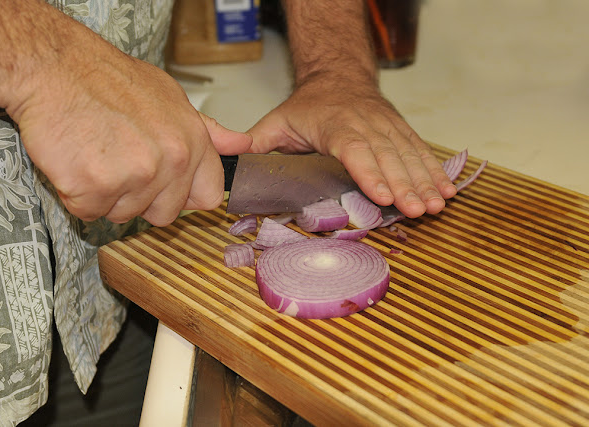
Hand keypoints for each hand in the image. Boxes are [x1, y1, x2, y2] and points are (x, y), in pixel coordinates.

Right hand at [8, 39, 250, 225]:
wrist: (54, 67)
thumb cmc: (107, 79)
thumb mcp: (170, 97)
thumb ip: (208, 130)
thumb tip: (243, 146)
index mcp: (192, 142)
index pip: (208, 197)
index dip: (184, 196)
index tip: (165, 186)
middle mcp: (170, 162)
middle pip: (164, 214)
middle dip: (141, 197)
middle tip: (118, 160)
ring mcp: (135, 176)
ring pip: (123, 214)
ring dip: (106, 194)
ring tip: (96, 153)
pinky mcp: (96, 188)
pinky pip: (89, 212)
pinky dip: (78, 194)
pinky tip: (76, 160)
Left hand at [247, 75, 456, 217]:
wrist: (339, 75)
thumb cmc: (309, 105)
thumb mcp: (278, 122)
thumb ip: (258, 144)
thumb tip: (235, 166)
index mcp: (335, 126)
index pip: (354, 149)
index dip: (370, 173)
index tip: (383, 196)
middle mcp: (366, 125)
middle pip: (388, 156)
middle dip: (405, 185)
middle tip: (418, 210)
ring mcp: (387, 127)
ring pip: (409, 154)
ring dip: (425, 181)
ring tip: (437, 204)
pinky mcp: (401, 131)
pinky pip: (420, 151)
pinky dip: (435, 170)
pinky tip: (447, 189)